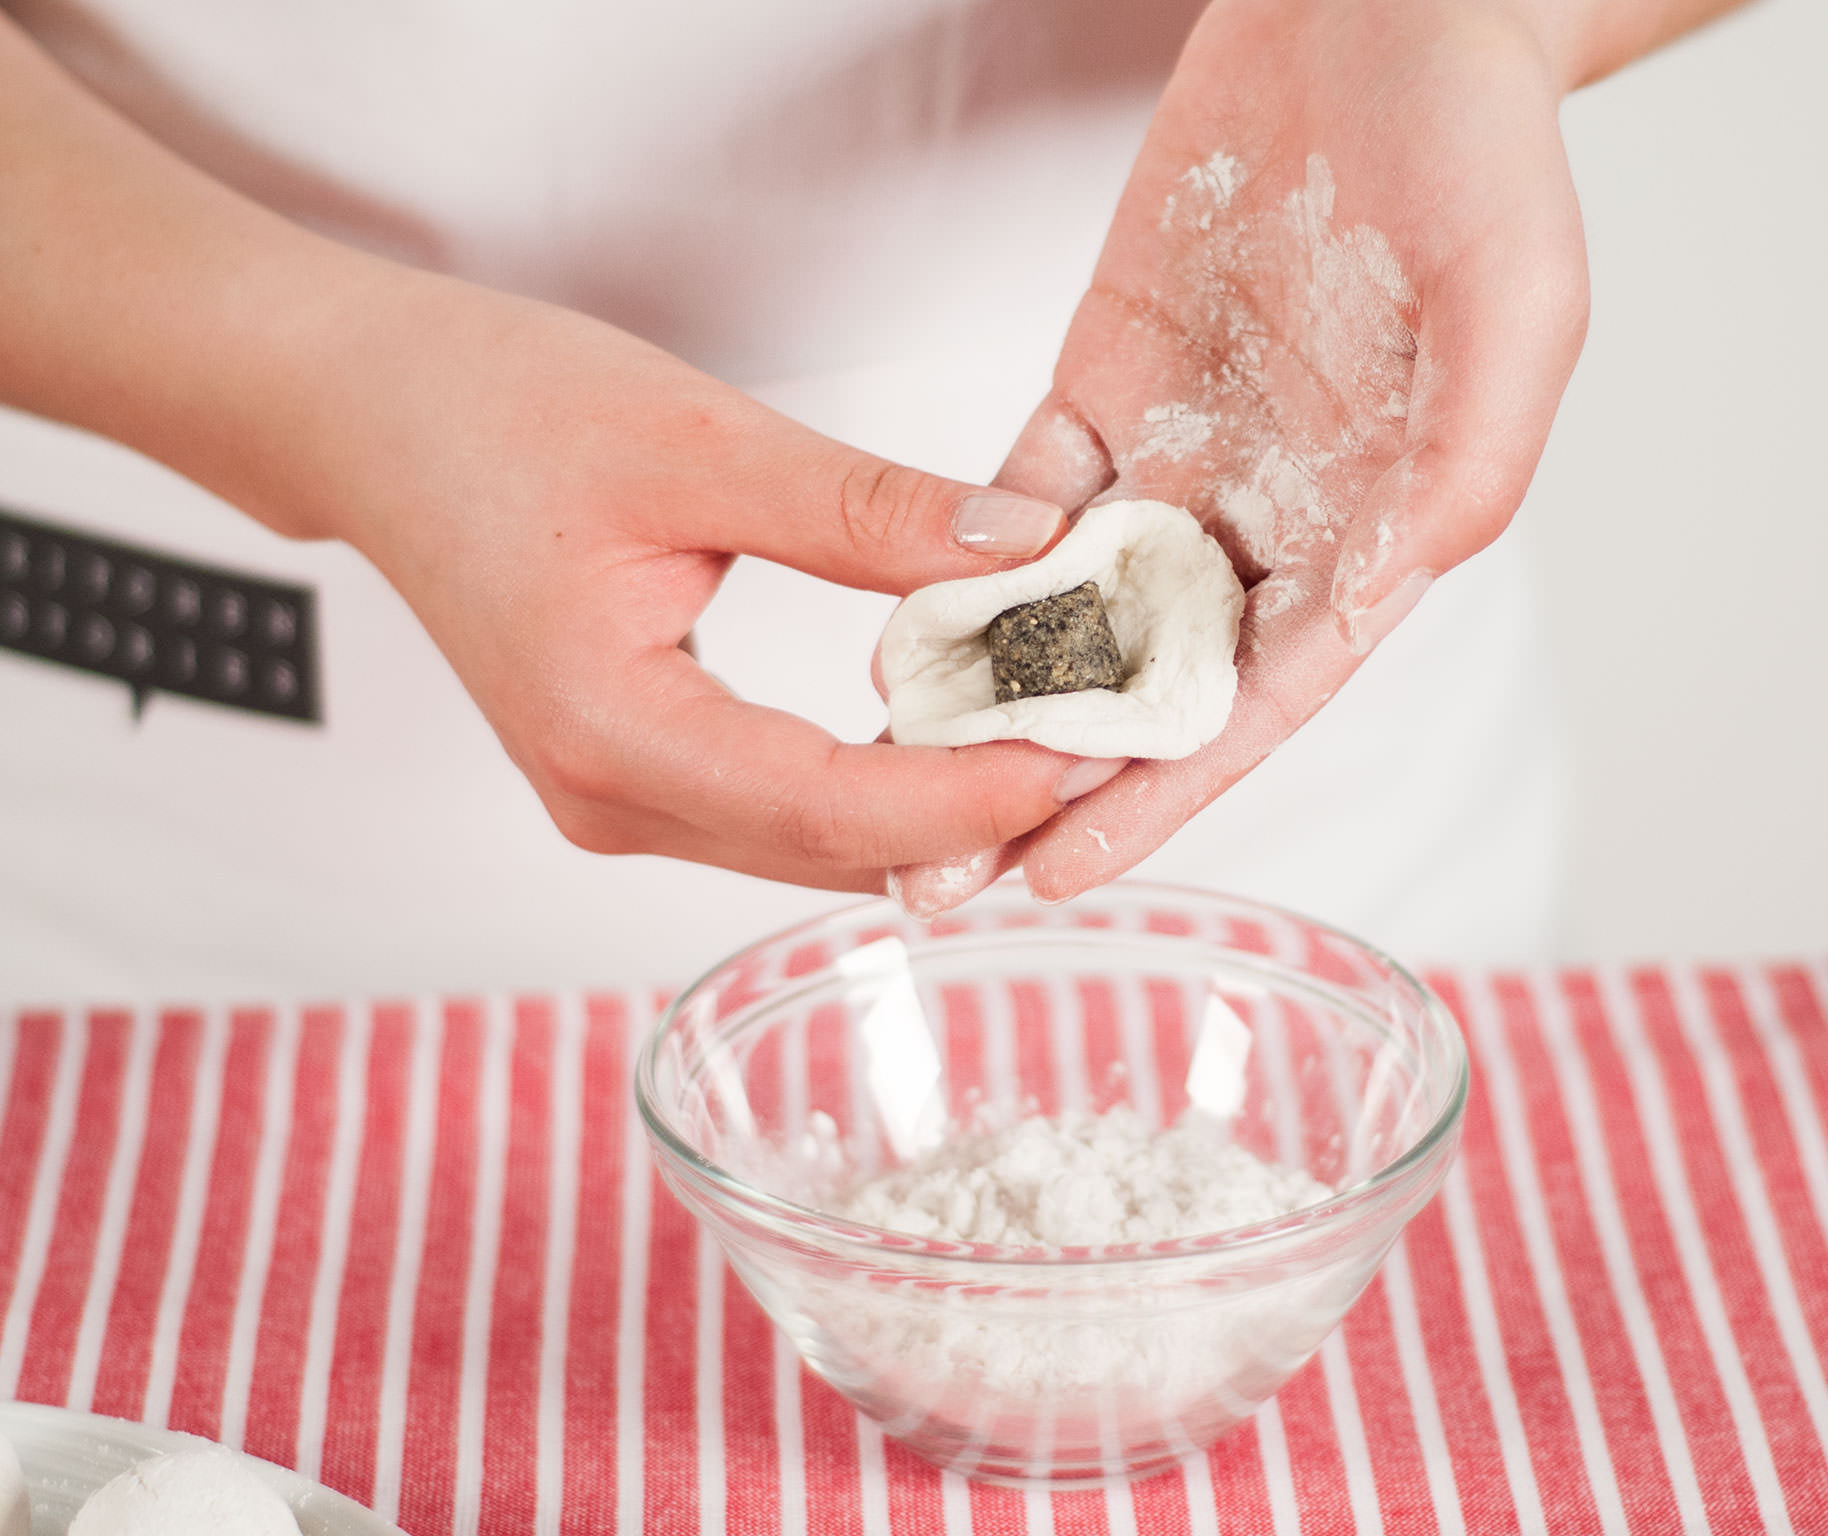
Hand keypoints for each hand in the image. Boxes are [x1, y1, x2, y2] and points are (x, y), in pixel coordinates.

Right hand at [0, 16, 1110, 895]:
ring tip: (1055, 747)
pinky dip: (873, 789)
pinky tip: (953, 742)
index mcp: (605, 725)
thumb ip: (863, 511)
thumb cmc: (489, 412)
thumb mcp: (696, 443)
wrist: (366, 420)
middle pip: (827, 850)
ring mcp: (614, 799)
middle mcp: (605, 796)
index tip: (1078, 761)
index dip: (961, 797)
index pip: (821, 806)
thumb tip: (1022, 552)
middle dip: (972, 816)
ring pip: (809, 845)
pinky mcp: (633, 774)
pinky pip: (778, 813)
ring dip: (930, 810)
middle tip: (1106, 760)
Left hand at [895, 0, 1591, 912]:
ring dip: (991, 698)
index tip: (1063, 873)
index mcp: (1368, 529)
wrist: (1383, 11)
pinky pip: (1025, 496)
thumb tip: (1390, 592)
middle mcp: (1268, 515)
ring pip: (1071, 611)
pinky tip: (906, 622)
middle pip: (1148, 687)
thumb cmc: (1479, 150)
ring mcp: (1180, 454)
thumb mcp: (1515, 308)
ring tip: (895, 775)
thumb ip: (1466, 462)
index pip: (1256, 699)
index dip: (1159, 794)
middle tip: (938, 880)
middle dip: (1050, 787)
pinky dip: (968, 563)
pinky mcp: (1106, 381)